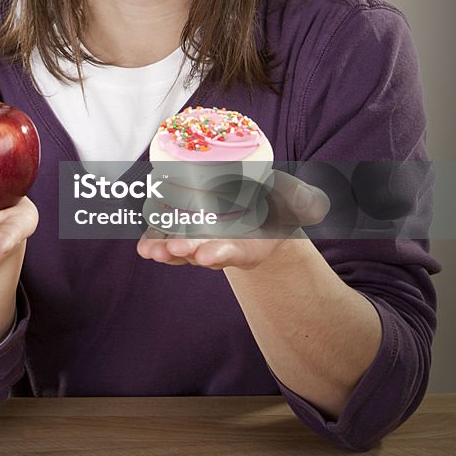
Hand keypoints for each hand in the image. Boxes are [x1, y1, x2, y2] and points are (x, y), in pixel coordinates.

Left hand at [136, 169, 328, 271]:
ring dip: (164, 251)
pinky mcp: (187, 236)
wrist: (259, 214)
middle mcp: (224, 248)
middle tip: (172, 249)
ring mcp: (203, 244)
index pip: (233, 251)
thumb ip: (303, 202)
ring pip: (180, 252)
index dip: (220, 252)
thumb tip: (313, 202)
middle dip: (185, 252)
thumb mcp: (294, 202)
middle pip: (201, 254)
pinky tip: (143, 245)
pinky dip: (156, 244)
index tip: (206, 254)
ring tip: (149, 250)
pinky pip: (169, 242)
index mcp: (250, 244)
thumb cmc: (276, 207)